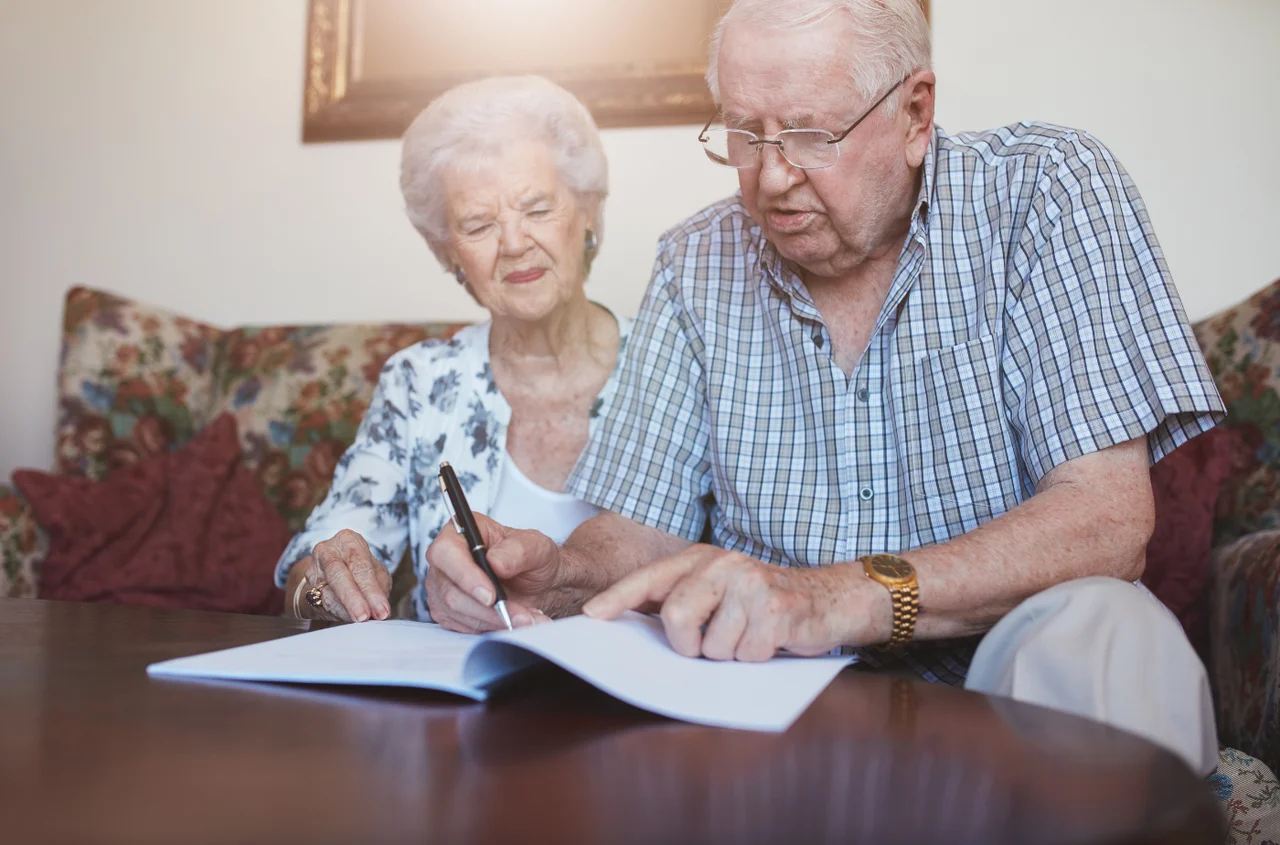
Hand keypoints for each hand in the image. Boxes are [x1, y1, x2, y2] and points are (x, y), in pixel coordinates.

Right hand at [305, 529, 392, 622]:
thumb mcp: (375, 571)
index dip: (371, 590)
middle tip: (364, 617)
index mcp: (348, 540)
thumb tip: (379, 609)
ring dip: (345, 610)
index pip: (360, 565)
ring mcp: (313, 569)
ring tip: (359, 620)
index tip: (382, 610)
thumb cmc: (359, 568)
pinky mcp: (307, 588)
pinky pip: (321, 604)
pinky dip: (337, 614)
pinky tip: (347, 619)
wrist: (331, 571)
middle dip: (352, 599)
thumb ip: (378, 586)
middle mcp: (327, 551)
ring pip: (326, 593)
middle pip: (338, 575)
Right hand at [425, 512, 563, 633]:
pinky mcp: (449, 613)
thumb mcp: (535, 546)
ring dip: (495, 620)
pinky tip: (513, 621)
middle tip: (519, 614)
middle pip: (450, 591)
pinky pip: (464, 627)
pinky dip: (493, 627)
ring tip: (525, 617)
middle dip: (487, 608)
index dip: (465, 575)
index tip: (490, 595)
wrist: (539, 583)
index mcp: (461, 533)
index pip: (446, 552)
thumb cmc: (532, 558)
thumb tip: (495, 562)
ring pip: (458, 613)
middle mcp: (446, 561)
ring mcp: (444, 588)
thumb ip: (517, 551)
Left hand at [582, 545, 887, 660]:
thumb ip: (680, 600)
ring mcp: (751, 584)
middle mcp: (723, 564)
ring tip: (748, 637)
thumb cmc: (763, 603)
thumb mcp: (719, 591)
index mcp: (701, 559)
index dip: (618, 599)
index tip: (591, 617)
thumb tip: (628, 622)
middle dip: (689, 646)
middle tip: (710, 644)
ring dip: (729, 655)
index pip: (650, 579)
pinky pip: (746, 655)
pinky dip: (756, 659)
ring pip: (712, 647)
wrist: (830, 597)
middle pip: (677, 619)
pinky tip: (770, 641)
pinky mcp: (776, 608)